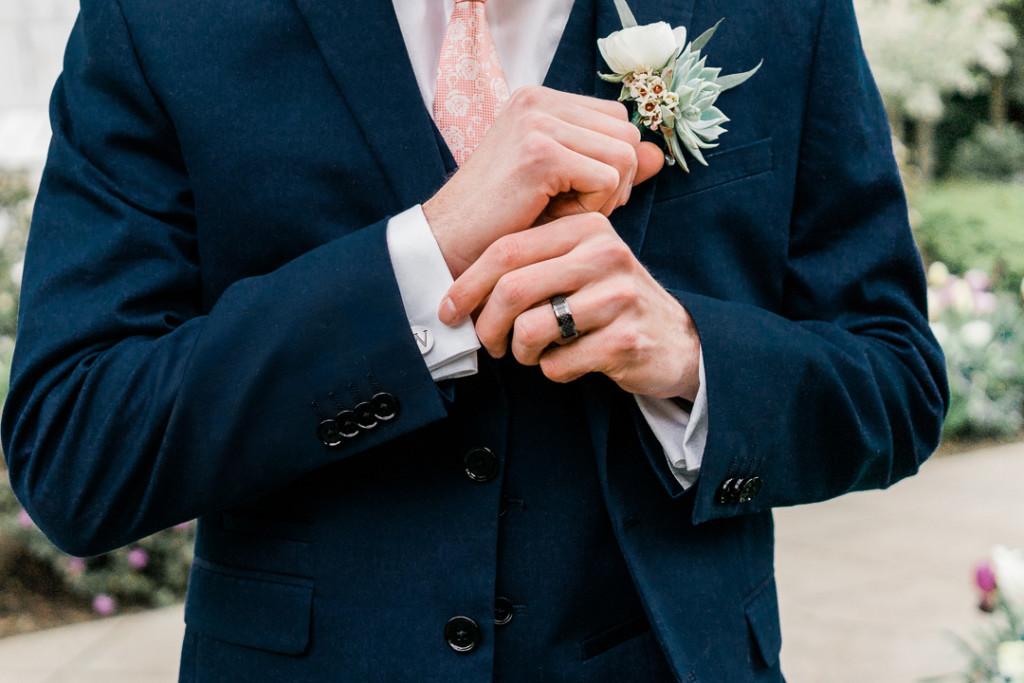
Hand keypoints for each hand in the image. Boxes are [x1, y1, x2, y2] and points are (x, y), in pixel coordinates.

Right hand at [422, 85, 663, 278]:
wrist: (448, 243)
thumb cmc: (501, 219)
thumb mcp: (563, 186)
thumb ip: (609, 166)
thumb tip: (658, 156)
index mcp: (540, 100)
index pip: (617, 120)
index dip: (611, 163)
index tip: (580, 194)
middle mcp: (538, 100)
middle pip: (627, 134)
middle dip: (615, 180)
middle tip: (577, 209)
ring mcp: (537, 121)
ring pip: (624, 154)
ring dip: (605, 196)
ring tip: (566, 212)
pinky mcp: (540, 151)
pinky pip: (607, 177)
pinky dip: (593, 206)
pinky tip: (558, 217)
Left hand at [438, 213, 700, 399]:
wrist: (677, 340)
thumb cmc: (611, 302)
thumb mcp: (580, 265)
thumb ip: (533, 261)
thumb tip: (459, 286)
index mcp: (586, 227)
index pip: (507, 249)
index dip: (467, 284)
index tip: (448, 310)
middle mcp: (605, 254)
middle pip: (512, 289)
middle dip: (487, 325)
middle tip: (490, 344)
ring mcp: (619, 296)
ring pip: (531, 329)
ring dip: (522, 352)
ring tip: (535, 353)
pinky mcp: (627, 340)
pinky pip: (558, 363)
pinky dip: (553, 370)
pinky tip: (570, 362)